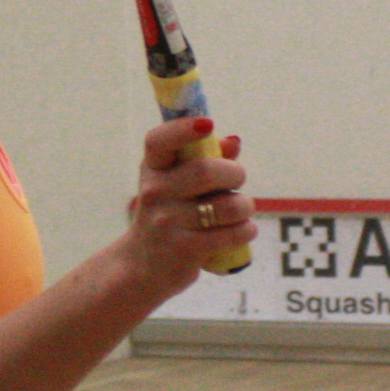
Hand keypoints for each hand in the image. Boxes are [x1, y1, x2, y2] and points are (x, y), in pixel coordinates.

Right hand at [123, 118, 254, 290]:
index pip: (159, 141)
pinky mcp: (185, 250)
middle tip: (237, 182)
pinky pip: (232, 233)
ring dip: (245, 207)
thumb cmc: (169, 215)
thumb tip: (233, 142)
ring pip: (227, 206)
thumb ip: (204, 159)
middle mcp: (155, 193)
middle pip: (206, 171)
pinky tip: (241, 231)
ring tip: (240, 212)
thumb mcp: (176, 184)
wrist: (143, 266)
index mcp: (153, 169)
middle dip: (235, 174)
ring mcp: (168, 222)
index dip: (183, 129)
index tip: (207, 124)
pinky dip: (246, 230)